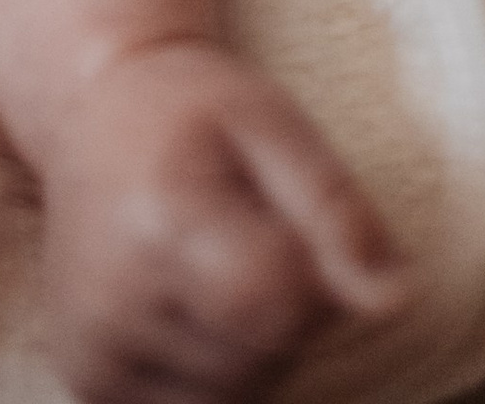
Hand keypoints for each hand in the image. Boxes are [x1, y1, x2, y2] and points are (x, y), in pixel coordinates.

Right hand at [38, 40, 408, 403]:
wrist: (89, 111)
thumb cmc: (192, 110)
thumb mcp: (274, 121)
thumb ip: (337, 210)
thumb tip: (395, 302)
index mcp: (164, 219)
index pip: (282, 307)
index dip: (313, 277)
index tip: (287, 221)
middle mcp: (115, 298)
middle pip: (264, 357)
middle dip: (286, 311)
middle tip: (249, 230)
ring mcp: (94, 350)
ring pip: (236, 393)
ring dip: (254, 345)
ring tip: (218, 263)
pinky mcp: (90, 381)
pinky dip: (215, 370)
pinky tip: (193, 303)